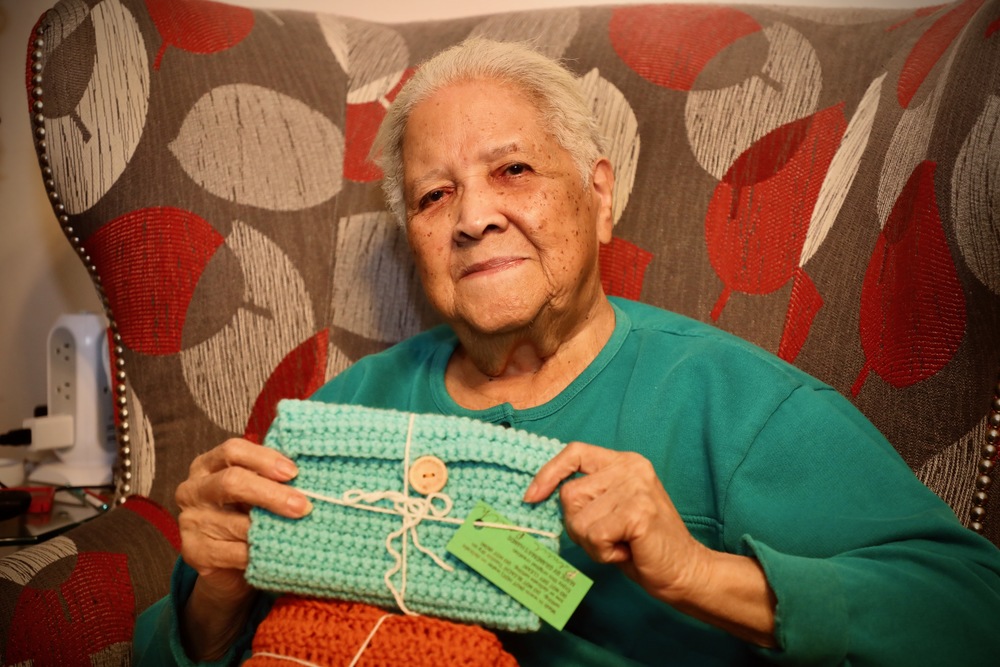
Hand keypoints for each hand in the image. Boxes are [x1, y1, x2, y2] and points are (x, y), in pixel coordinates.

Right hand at [174, 438, 312, 657]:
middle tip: (303, 506)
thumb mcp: (258, 490)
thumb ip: (273, 478)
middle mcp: (193, 489)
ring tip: (299, 531)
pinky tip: (280, 551)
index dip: (265, 459)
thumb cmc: (248, 515)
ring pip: (238, 522)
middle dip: (272, 494)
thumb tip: (313, 472)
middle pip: (232, 481)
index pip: (233, 450)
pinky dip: (261, 552)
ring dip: (272, 528)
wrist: (227, 565)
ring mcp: (190, 521)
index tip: (294, 472)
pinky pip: (236, 552)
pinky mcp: (194, 552)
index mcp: (208, 465)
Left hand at [523, 441, 705, 601]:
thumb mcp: (610, 509)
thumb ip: (587, 496)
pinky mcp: (638, 511)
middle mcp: (631, 468)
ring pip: (578, 519)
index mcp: (624, 462)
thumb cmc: (641, 545)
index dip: (548, 473)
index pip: (574, 452)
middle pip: (569, 494)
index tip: (532, 497)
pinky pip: (594, 535)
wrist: (685, 571)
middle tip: (609, 537)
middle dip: (579, 526)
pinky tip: (627, 552)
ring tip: (621, 544)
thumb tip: (536, 495)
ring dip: (593, 543)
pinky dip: (604, 553)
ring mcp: (636, 487)